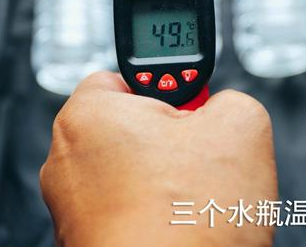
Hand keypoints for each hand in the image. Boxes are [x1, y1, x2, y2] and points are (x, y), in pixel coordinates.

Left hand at [40, 72, 277, 246]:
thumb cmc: (186, 222)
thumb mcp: (241, 127)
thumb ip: (231, 100)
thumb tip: (226, 109)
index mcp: (87, 114)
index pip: (124, 76)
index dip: (171, 89)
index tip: (198, 106)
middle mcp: (65, 160)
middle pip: (131, 131)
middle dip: (172, 143)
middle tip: (206, 159)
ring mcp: (71, 209)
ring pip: (131, 179)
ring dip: (166, 187)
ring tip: (198, 206)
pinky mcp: (84, 244)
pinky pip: (128, 217)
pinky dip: (153, 222)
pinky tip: (182, 234)